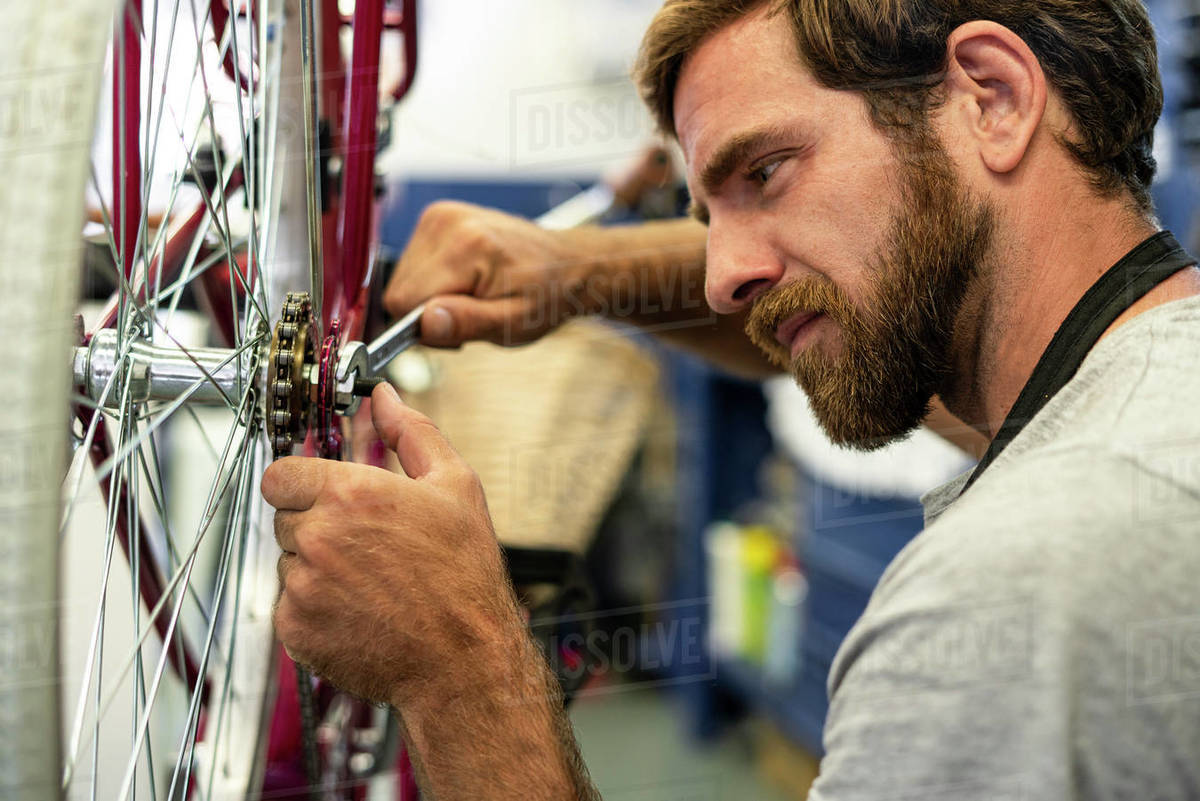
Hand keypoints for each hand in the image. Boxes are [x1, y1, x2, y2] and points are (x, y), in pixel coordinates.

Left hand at [261, 383, 525, 705]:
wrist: (462, 658)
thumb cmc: (463, 575)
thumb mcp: (455, 486)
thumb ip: (412, 432)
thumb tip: (386, 398)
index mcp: (350, 493)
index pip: (281, 472)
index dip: (303, 480)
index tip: (325, 492)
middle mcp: (317, 536)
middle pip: (284, 516)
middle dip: (316, 522)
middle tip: (364, 540)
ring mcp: (301, 585)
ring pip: (286, 560)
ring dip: (315, 564)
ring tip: (369, 578)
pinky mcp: (294, 627)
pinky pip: (288, 603)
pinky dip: (314, 605)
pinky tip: (359, 607)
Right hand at [383, 200, 600, 347]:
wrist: (566, 263)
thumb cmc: (546, 294)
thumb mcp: (514, 322)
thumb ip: (468, 323)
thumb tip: (424, 323)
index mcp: (466, 246)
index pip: (403, 301)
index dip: (426, 326)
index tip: (457, 330)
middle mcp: (447, 222)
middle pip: (400, 289)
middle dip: (428, 312)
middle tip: (470, 314)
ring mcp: (440, 215)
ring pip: (403, 278)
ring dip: (430, 297)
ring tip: (471, 298)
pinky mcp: (438, 217)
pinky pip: (412, 263)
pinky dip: (433, 281)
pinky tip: (465, 283)